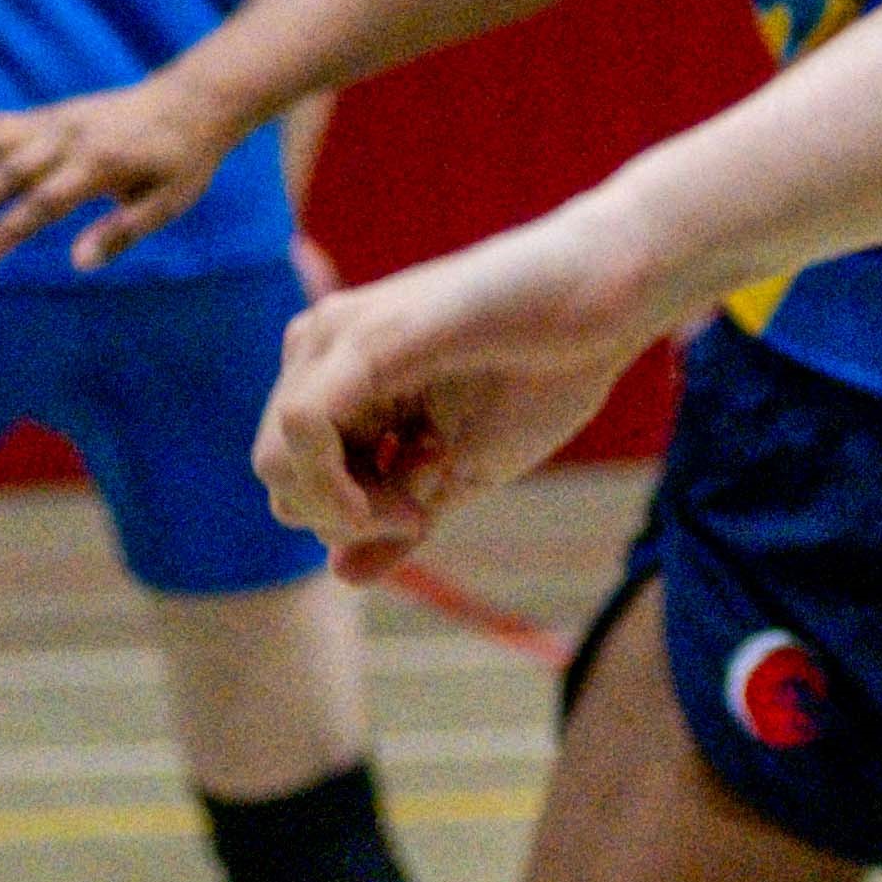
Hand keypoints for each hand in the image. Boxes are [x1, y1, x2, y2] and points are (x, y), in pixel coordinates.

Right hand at [0, 67, 232, 271]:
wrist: (192, 99)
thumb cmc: (182, 160)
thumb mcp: (169, 201)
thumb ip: (124, 231)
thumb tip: (77, 263)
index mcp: (99, 163)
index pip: (42, 202)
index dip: (6, 232)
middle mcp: (67, 137)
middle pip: (4, 172)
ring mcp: (52, 121)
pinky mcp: (45, 114)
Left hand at [254, 208, 664, 580]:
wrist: (605, 304)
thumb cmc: (546, 373)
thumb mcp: (461, 471)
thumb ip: (399, 521)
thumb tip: (343, 576)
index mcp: (344, 381)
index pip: (295, 481)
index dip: (348, 524)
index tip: (423, 521)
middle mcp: (325, 351)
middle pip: (278, 477)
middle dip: (342, 519)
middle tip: (421, 513)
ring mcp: (338, 337)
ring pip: (276, 460)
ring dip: (346, 507)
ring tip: (427, 488)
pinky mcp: (364, 336)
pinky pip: (302, 428)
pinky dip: (340, 485)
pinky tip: (402, 498)